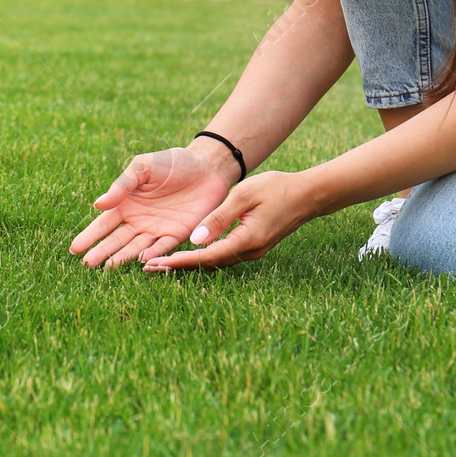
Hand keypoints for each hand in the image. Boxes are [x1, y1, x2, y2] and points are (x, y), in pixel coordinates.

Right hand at [70, 145, 237, 267]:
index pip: (104, 223)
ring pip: (136, 247)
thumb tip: (98, 204)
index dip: (90, 236)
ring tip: (108, 268)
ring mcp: (157, 229)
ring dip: (123, 257)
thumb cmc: (171, 162)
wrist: (206, 166)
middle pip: (116, 240)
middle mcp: (138, 220)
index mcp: (126, 204)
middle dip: (102, 252)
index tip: (75, 249)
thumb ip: (122, 186)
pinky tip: (142, 261)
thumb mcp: (142, 168)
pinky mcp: (177, 234)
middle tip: (87, 264)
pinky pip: (163, 247)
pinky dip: (153, 254)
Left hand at [142, 170, 317, 271]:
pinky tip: (186, 253)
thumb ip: (219, 217)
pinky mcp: (253, 246)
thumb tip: (195, 240)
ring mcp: (253, 251)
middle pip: (208, 264)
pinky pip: (223, 255)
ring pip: (215, 262)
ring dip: (188, 263)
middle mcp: (249, 251)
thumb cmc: (276, 188)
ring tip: (160, 263)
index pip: (206, 256)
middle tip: (148, 268)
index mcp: (247, 240)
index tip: (156, 263)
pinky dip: (202, 257)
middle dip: (178, 266)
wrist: (307, 195)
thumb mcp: (244, 195)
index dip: (180, 261)